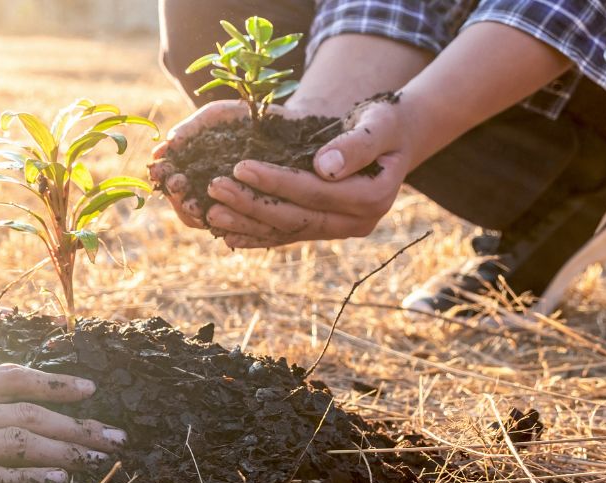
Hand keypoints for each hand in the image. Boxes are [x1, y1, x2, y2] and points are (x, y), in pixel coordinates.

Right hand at [0, 364, 123, 482]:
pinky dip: (25, 478)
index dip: (52, 382)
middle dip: (77, 422)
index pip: (7, 378)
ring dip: (64, 449)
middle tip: (114, 434)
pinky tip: (56, 481)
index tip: (87, 388)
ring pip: (16, 442)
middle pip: (25, 412)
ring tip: (99, 456)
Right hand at [148, 100, 255, 228]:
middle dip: (177, 197)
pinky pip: (240, 229)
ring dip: (195, 214)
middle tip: (177, 184)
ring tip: (192, 202)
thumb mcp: (216, 117)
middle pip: (187, 209)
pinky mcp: (257, 215)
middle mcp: (212, 196)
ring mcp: (233, 208)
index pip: (174, 185)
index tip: (159, 170)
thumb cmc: (245, 120)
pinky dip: (227, 224)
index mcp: (196, 176)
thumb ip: (191, 130)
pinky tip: (217, 214)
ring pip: (210, 221)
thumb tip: (165, 145)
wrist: (287, 125)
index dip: (164, 178)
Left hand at [205, 98, 415, 247]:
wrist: (395, 140)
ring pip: (288, 231)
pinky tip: (227, 236)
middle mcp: (357, 222)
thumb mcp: (379, 124)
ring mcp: (340, 230)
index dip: (277, 181)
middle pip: (297, 217)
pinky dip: (258, 236)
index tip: (240, 166)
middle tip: (214, 188)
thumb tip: (323, 167)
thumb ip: (357, 145)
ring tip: (211, 213)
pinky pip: (288, 236)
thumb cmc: (385, 124)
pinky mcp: (325, 230)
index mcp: (373, 198)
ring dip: (248, 224)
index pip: (316, 193)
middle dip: (252, 204)